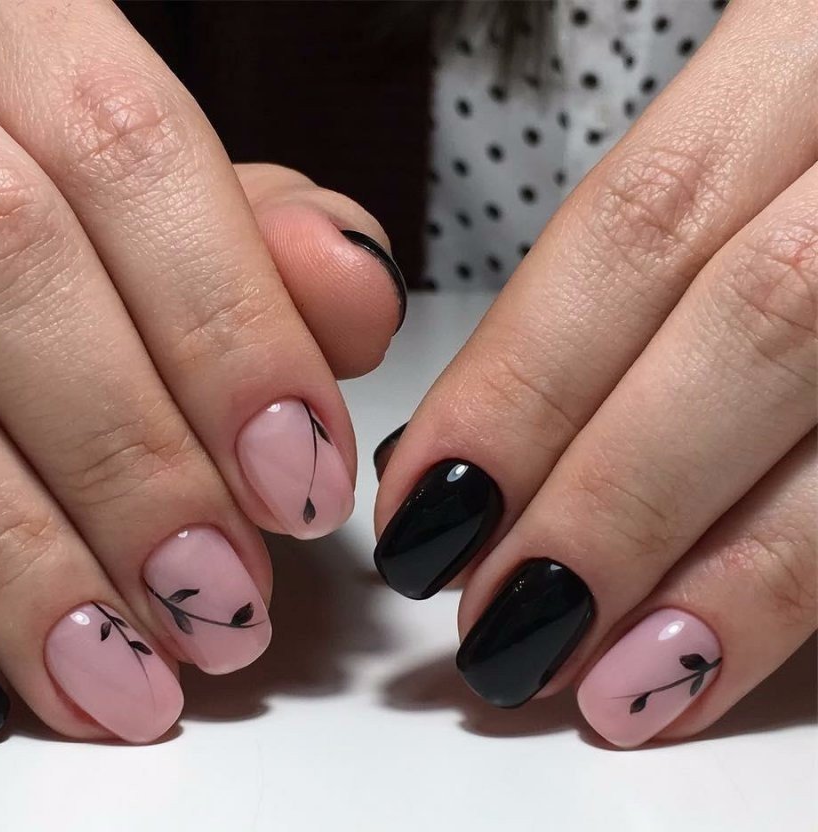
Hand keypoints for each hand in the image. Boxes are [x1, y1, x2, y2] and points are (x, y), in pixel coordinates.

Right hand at [0, 0, 404, 742]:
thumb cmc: (22, 161)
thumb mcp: (138, 168)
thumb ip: (252, 230)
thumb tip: (354, 294)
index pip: (127, 146)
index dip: (226, 328)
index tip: (302, 483)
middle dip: (126, 460)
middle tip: (218, 602)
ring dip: (6, 557)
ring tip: (116, 676)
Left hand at [374, 0, 814, 747]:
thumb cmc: (816, 144)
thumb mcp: (747, 127)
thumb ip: (639, 260)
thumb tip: (471, 429)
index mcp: (811, 51)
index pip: (638, 223)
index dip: (520, 380)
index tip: (425, 501)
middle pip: (744, 326)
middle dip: (603, 495)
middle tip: (491, 617)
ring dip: (711, 577)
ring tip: (595, 677)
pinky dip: (794, 587)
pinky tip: (704, 660)